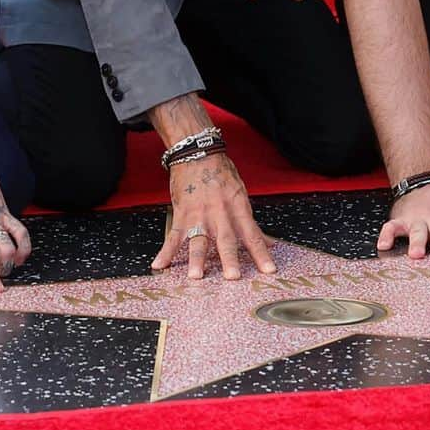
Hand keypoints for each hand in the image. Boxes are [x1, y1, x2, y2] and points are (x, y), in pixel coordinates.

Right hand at [151, 153, 276, 280]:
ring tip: (196, 275)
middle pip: (226, 239)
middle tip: (233, 277)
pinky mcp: (182, 213)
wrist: (197, 153)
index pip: (252, 234)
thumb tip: (270, 242)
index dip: (261, 253)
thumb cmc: (221, 173)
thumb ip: (252, 223)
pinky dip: (165, 251)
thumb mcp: (241, 194)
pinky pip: (173, 236)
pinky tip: (159, 265)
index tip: (268, 270)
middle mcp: (219, 213)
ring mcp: (199, 214)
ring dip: (197, 258)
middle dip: (229, 258)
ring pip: (198, 239)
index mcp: (237, 208)